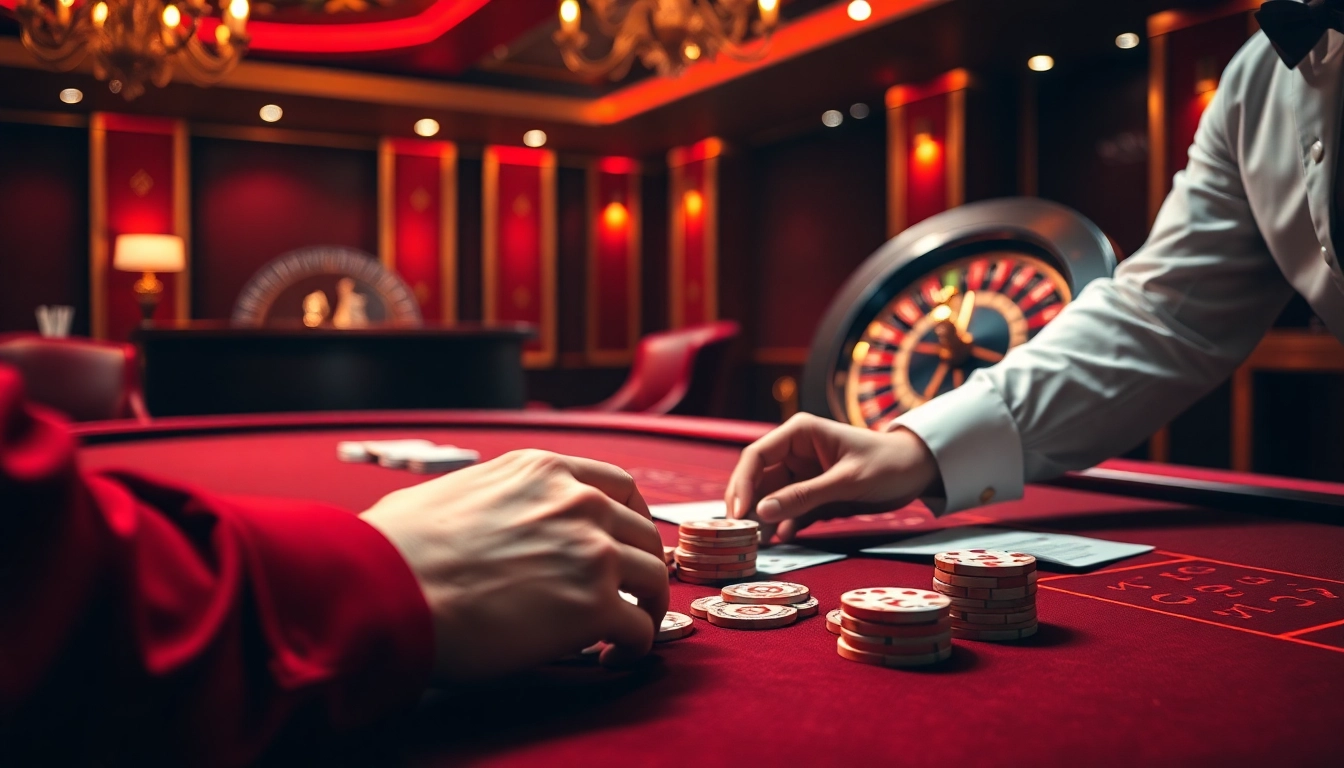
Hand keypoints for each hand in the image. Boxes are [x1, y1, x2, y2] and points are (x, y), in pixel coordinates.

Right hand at [361, 450, 668, 680]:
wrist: (388, 588)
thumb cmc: (397, 546)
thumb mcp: (452, 490)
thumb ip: (492, 497)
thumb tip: (478, 517)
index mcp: (544, 470)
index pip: (619, 487)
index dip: (631, 520)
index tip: (626, 543)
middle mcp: (578, 502)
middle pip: (644, 534)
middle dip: (643, 565)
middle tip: (633, 593)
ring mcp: (592, 552)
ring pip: (654, 579)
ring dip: (647, 606)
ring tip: (629, 631)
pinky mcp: (594, 605)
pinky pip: (639, 629)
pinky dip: (635, 646)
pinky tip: (614, 656)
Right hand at [725, 413, 941, 541]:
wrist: (917, 471)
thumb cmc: (887, 465)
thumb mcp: (846, 481)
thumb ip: (804, 496)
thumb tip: (762, 511)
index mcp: (799, 433)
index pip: (756, 456)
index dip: (742, 485)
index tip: (737, 515)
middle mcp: (794, 452)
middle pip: (756, 478)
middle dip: (746, 504)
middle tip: (738, 533)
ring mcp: (801, 474)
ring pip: (769, 497)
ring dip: (761, 519)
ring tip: (754, 544)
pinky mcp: (811, 494)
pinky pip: (788, 511)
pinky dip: (781, 526)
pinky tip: (778, 541)